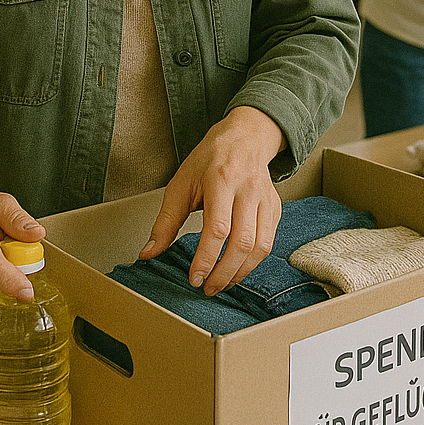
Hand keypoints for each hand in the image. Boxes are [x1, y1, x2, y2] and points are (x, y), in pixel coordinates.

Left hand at [139, 107, 284, 295]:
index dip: (206, 259)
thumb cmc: (209, 159)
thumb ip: (165, 221)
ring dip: (240, 272)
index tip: (194, 278)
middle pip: (242, 242)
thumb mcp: (180, 183)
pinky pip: (269, 242)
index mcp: (221, 179)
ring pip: (260, 246)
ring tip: (221, 283)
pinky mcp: (275, 207)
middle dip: (223, 273)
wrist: (244, 137)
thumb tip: (148, 253)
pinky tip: (237, 267)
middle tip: (207, 287)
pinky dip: (253, 262)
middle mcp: (248, 189)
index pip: (217, 229)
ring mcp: (265, 198)